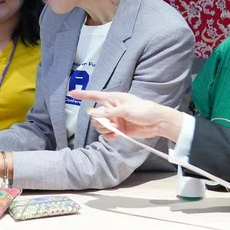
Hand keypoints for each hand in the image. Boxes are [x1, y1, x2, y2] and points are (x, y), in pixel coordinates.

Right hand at [69, 90, 184, 141]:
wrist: (157, 123)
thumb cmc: (144, 110)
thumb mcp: (126, 109)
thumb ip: (108, 112)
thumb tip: (92, 113)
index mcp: (113, 99)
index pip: (95, 96)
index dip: (83, 95)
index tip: (71, 93)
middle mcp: (112, 109)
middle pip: (95, 116)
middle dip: (100, 121)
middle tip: (111, 123)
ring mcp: (115, 120)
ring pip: (100, 126)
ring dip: (105, 129)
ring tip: (116, 129)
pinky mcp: (119, 130)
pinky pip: (107, 135)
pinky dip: (109, 136)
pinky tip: (116, 135)